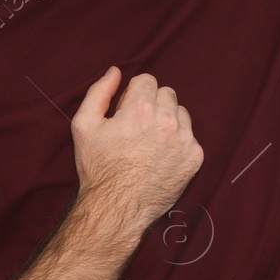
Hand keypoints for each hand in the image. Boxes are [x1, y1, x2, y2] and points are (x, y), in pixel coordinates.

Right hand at [71, 66, 203, 226]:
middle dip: (152, 104)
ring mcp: (184, 140)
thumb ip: (99, 92)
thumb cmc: (98, 167)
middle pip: (166, 93)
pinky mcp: (195, 157)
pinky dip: (178, 142)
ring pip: (181, 113)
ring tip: (149, 143)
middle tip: (137, 128)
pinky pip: (190, 136)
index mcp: (140, 109)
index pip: (147, 80)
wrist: (117, 208)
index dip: (134, 95)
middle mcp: (166, 121)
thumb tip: (115, 71)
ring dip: (167, 121)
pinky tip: (161, 157)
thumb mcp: (84, 125)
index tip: (126, 112)